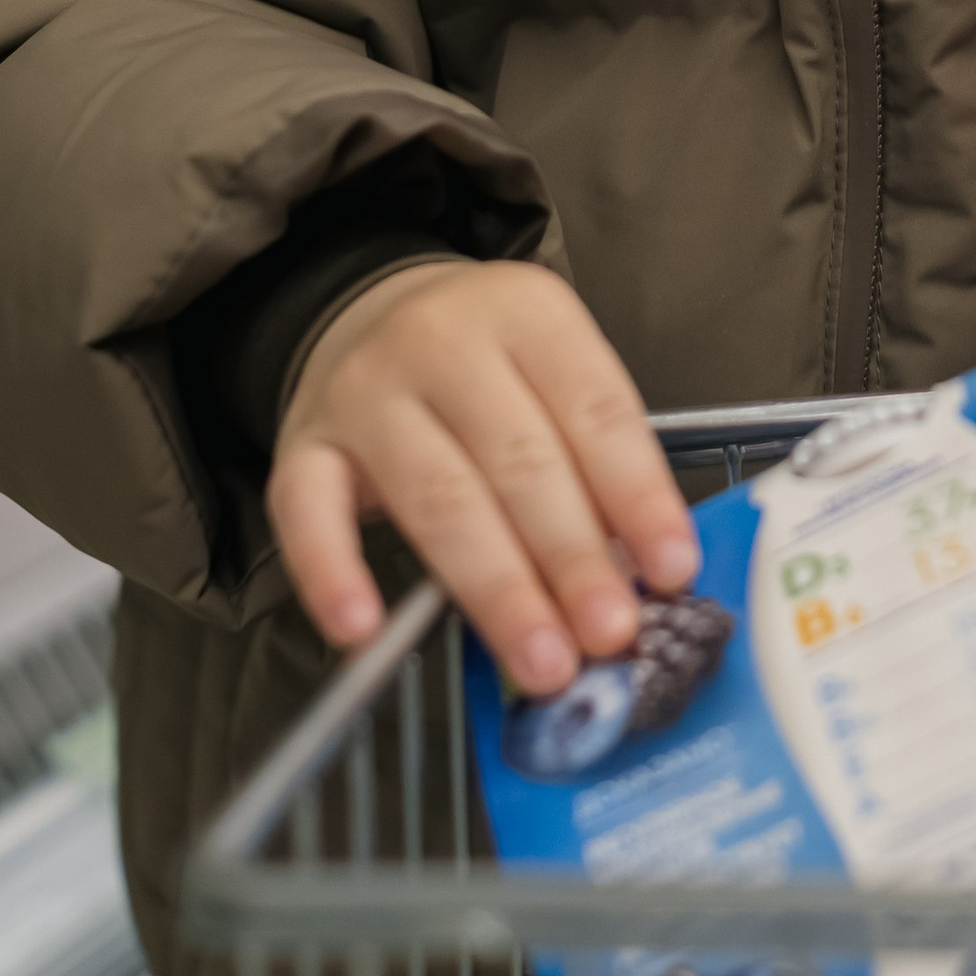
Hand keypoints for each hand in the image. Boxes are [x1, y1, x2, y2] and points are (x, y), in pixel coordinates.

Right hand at [269, 261, 698, 682]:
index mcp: (527, 314)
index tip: (673, 573)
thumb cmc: (487, 368)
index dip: (638, 495)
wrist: (367, 314)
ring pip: (436, 497)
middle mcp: (442, 342)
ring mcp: (364, 392)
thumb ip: (594, 461)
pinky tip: (364, 632)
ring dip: (496, 588)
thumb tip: (643, 576)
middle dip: (572, 556)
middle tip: (610, 635)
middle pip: (518, 459)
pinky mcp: (302, 445)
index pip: (594, 408)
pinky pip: (308, 513)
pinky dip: (332, 574)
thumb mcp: (551, 376)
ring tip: (542, 662)